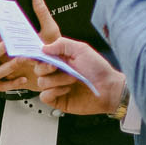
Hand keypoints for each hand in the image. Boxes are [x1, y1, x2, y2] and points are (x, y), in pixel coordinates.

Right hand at [32, 0, 126, 115]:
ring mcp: (57, 87)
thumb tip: (43, 47)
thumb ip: (62, 44)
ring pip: (41, 82)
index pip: (41, 57)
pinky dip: (53, 92)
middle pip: (38, 70)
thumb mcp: (82, 49)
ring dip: (56, 80)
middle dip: (47, 68)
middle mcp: (57, 73)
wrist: (109, 89)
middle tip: (59, 66)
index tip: (38, 55)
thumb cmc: (99, 70)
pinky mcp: (58, 100)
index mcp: (60, 59)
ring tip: (72, 79)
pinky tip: (66, 90)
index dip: (36, 56)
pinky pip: (44, 96)